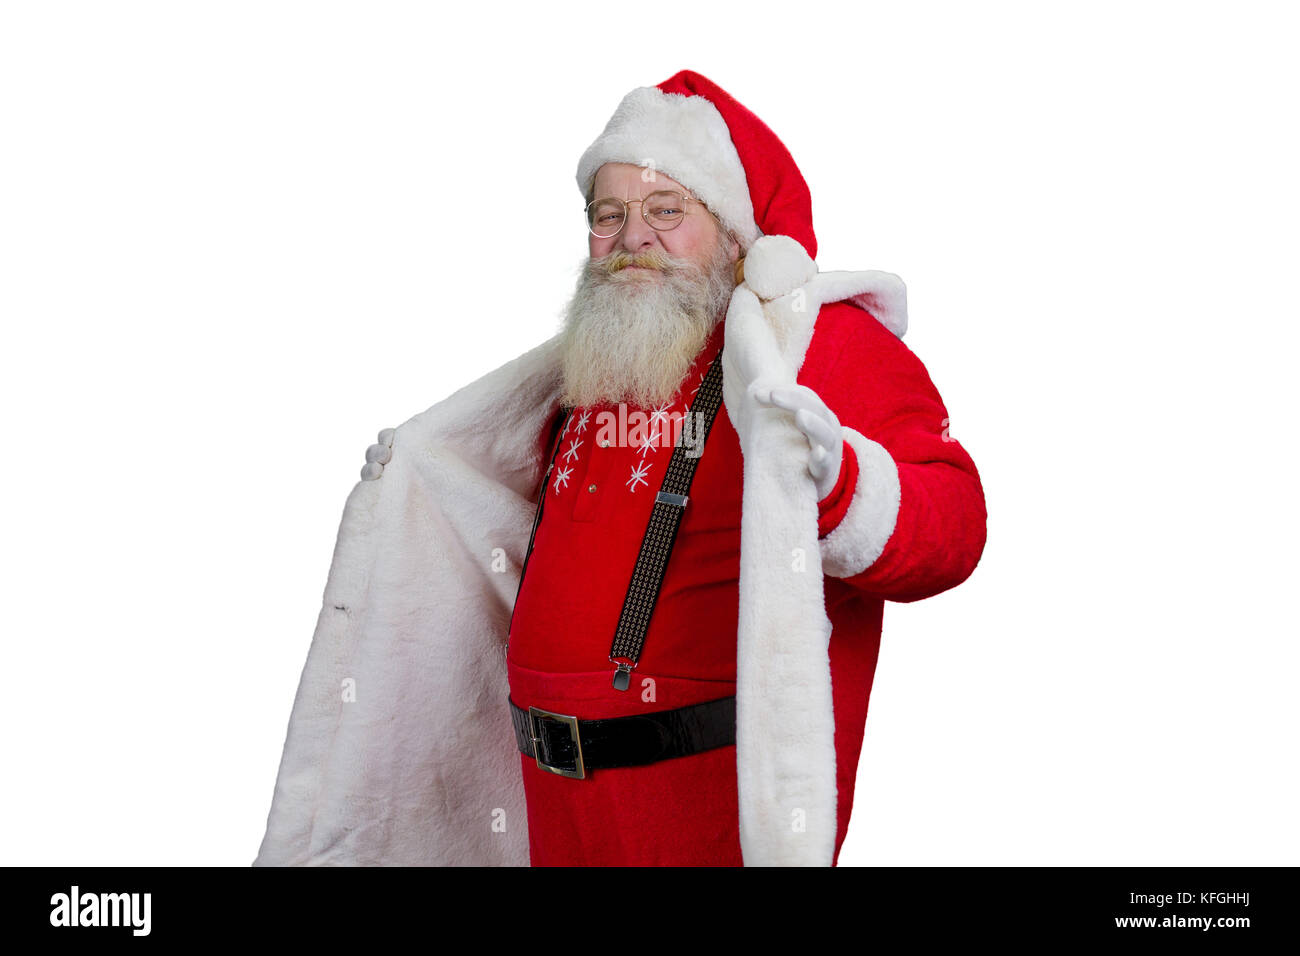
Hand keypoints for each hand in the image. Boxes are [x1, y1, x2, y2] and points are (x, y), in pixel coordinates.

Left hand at [748, 381, 843, 499]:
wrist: (815, 484)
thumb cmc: (796, 450)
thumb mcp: (788, 428)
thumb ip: (776, 413)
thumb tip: (751, 394)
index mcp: (817, 414)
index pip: (803, 396)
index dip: (784, 391)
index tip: (758, 394)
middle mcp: (827, 428)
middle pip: (815, 408)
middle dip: (794, 400)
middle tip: (773, 395)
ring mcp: (828, 449)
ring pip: (826, 434)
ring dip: (813, 424)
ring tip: (800, 416)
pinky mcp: (825, 472)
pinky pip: (825, 464)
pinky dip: (822, 458)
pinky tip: (817, 453)